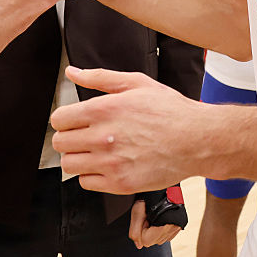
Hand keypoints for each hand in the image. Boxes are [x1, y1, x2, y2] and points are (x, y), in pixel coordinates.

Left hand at [51, 67, 198, 193]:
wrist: (198, 139)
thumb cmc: (171, 111)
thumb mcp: (136, 83)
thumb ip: (99, 77)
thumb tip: (73, 72)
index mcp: (104, 109)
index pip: (58, 119)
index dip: (64, 119)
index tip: (73, 121)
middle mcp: (104, 137)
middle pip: (59, 143)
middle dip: (68, 138)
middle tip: (83, 136)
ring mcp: (111, 162)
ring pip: (69, 164)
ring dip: (77, 157)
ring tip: (94, 151)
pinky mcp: (120, 183)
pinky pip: (85, 183)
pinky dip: (91, 175)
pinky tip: (106, 164)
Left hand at [128, 199, 180, 248]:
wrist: (163, 181)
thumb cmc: (149, 194)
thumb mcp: (137, 210)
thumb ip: (135, 230)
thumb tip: (139, 245)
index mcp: (164, 223)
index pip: (146, 241)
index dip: (141, 230)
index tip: (143, 219)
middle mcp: (174, 226)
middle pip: (153, 242)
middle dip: (147, 232)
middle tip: (148, 216)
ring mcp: (179, 225)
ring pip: (161, 240)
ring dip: (154, 231)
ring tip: (153, 215)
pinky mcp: (181, 223)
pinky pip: (168, 235)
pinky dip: (161, 229)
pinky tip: (160, 218)